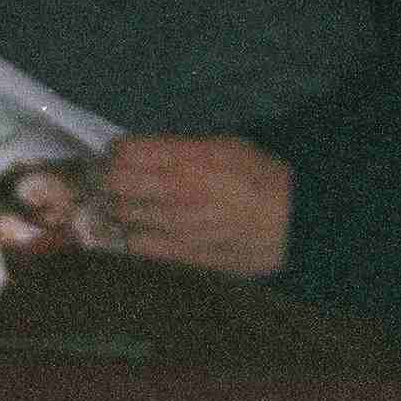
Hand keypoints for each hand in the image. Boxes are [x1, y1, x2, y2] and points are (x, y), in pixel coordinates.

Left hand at [98, 135, 291, 278]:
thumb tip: (143, 153)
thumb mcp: (225, 145)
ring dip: (119, 208)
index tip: (121, 155)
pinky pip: (137, 246)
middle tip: (115, 180)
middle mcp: (174, 191)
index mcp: (187, 158)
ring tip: (131, 206)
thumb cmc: (261, 179)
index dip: (117, 152)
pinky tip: (143, 231)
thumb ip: (181, 149)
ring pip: (120, 215)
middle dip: (108, 178)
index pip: (124, 151)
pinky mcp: (180, 255)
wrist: (291, 224)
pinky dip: (132, 236)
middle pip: (113, 183)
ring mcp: (174, 227)